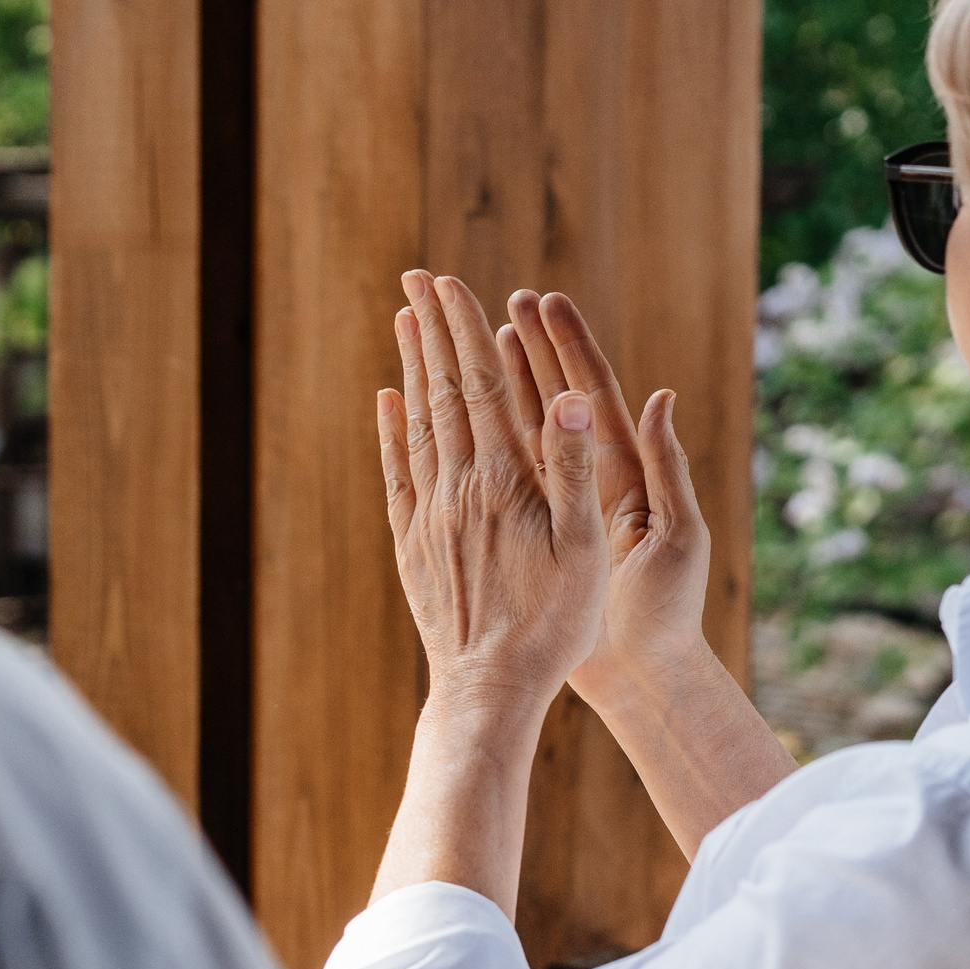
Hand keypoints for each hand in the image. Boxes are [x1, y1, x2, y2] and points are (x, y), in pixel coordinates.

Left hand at [380, 272, 607, 715]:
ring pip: (417, 423)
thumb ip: (575, 469)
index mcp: (503, 481)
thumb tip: (573, 398)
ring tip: (404, 320)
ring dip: (411, 366)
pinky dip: (391, 430)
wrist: (490, 689)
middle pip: (442, 392)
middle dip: (432, 330)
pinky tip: (386, 400)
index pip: (482, 387)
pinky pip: (397, 473)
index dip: (466, 332)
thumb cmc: (553, 626)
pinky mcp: (413, 545)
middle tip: (417, 279)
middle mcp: (457, 488)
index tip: (451, 284)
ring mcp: (428, 516)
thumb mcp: (583, 550)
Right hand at [494, 290, 712, 711]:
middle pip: (547, 397)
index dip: (566, 346)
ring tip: (459, 339)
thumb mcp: (678, 535)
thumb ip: (670, 467)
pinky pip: (490, 481)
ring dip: (489, 385)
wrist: (642, 674)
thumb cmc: (668, 611)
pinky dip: (466, 446)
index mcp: (623, 472)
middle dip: (520, 346)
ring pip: (511, 433)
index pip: (591, 391)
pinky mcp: (529, 537)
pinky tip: (438, 422)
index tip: (542, 300)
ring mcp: (553, 507)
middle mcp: (586, 480)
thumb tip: (662, 397)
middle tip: (493, 298)